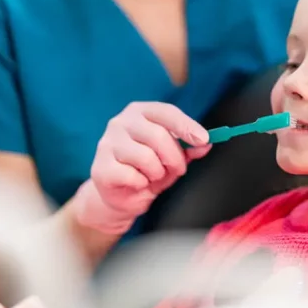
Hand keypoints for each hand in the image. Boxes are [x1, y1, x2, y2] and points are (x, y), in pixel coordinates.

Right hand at [76, 102, 211, 234]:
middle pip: (159, 135)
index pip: (166, 112)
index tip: (204, 139)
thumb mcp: (172, 157)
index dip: (186, 125)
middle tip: (178, 169)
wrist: (120, 196)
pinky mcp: (100, 167)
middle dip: (175, 158)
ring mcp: (107, 143)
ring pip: (146, 157)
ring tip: (152, 176)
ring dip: (157, 173)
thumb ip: (189, 149)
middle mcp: (120, 122)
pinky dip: (141, 184)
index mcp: (139, 112)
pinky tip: (136, 183)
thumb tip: (206, 144)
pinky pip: (132, 176)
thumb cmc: (147, 170)